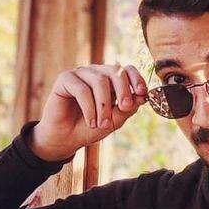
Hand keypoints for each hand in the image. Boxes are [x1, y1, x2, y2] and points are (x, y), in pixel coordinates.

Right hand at [29, 63, 147, 160]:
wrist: (66, 139)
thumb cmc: (90, 128)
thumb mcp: (113, 121)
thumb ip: (127, 109)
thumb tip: (142, 97)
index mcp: (110, 80)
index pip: (127, 70)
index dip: (137, 79)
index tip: (142, 93)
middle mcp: (96, 73)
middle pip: (115, 71)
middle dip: (123, 90)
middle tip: (124, 108)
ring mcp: (81, 74)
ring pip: (99, 81)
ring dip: (103, 106)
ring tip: (102, 125)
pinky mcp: (66, 79)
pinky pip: (82, 89)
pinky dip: (89, 108)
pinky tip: (91, 122)